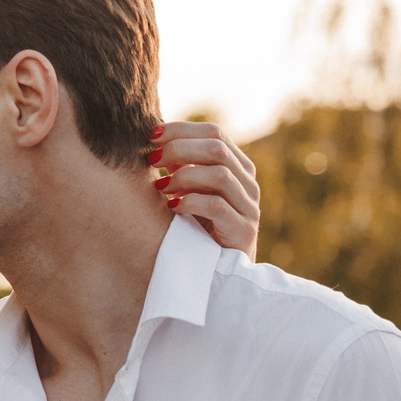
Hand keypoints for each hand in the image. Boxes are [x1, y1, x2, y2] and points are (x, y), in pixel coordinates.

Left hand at [149, 122, 259, 256]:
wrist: (221, 271)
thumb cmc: (201, 226)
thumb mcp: (190, 189)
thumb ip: (181, 164)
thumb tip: (156, 131)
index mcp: (239, 167)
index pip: (214, 133)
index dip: (181, 130)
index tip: (151, 136)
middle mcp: (248, 183)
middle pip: (217, 147)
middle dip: (179, 148)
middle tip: (151, 159)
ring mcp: (249, 207)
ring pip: (219, 174)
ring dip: (183, 176)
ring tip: (161, 187)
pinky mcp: (243, 230)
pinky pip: (217, 206)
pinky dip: (190, 202)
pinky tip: (172, 208)